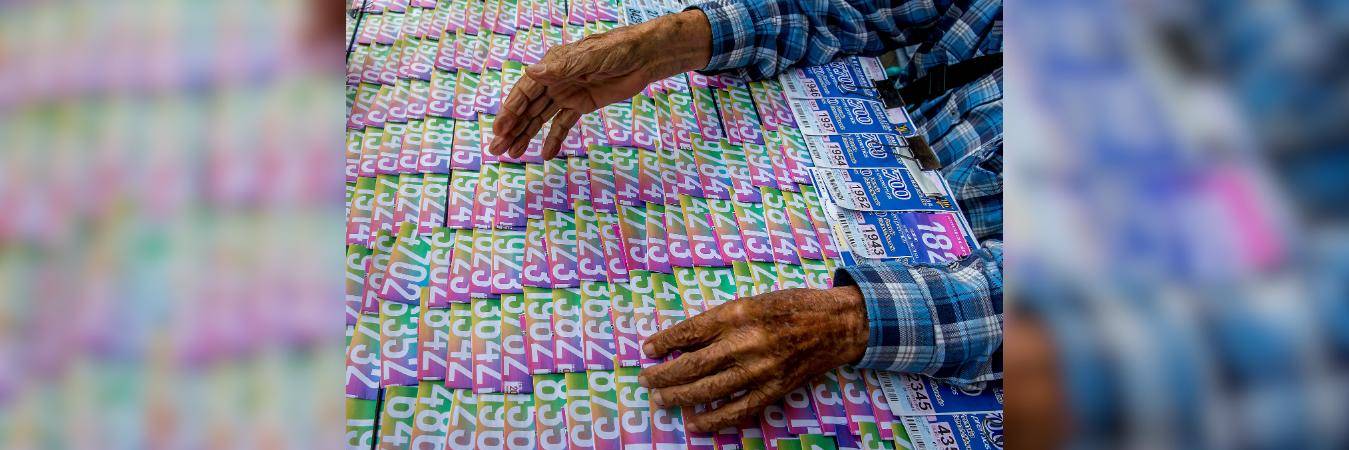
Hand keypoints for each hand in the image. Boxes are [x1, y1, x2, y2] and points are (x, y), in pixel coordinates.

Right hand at [489, 9, 710, 159]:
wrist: (644, 57)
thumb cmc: (618, 50)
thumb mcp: (592, 57)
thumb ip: (563, 67)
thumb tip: (532, 72)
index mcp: (553, 66)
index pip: (525, 91)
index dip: (511, 110)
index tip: (500, 129)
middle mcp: (555, 80)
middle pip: (528, 108)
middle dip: (512, 128)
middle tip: (497, 149)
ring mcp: (568, 93)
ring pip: (542, 118)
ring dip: (527, 135)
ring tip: (512, 154)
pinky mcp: (583, 104)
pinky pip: (564, 124)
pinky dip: (554, 139)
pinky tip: (545, 154)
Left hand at [638, 286, 869, 432]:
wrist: (837, 324)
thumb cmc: (792, 306)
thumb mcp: (752, 300)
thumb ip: (720, 321)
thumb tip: (683, 341)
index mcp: (738, 313)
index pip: (690, 332)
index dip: (664, 343)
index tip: (646, 350)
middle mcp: (746, 341)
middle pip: (692, 365)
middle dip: (663, 375)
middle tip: (645, 380)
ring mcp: (760, 369)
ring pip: (708, 390)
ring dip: (679, 397)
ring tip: (660, 399)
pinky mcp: (773, 389)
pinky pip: (737, 410)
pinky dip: (712, 420)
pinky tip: (693, 423)